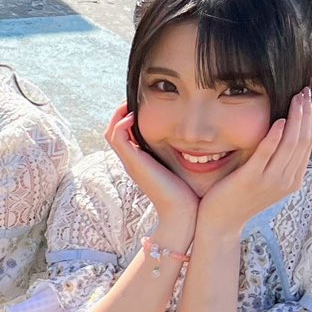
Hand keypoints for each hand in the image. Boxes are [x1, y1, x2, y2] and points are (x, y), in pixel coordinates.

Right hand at [105, 105, 197, 227]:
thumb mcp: (185, 168)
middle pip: (114, 131)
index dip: (130, 117)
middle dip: (122, 112)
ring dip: (119, 114)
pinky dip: (121, 123)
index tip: (145, 104)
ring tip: (133, 102)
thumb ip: (185, 153)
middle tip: (137, 98)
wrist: (182, 213)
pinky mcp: (133, 162)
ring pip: (112, 131)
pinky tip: (135, 116)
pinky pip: (117, 137)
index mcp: (141, 161)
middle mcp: (132, 160)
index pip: (125, 134)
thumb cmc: (188, 194)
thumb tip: (200, 140)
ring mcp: (131, 161)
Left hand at [198, 88, 311, 236]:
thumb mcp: (265, 179)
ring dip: (295, 119)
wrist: (220, 224)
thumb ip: (276, 161)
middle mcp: (286, 181)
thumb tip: (283, 133)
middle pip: (303, 141)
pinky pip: (266, 154)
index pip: (307, 144)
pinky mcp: (251, 179)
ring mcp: (270, 181)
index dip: (309, 120)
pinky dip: (275, 137)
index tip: (307, 100)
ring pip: (290, 144)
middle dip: (306, 114)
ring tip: (296, 98)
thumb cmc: (239, 198)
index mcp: (292, 180)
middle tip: (304, 92)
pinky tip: (279, 121)